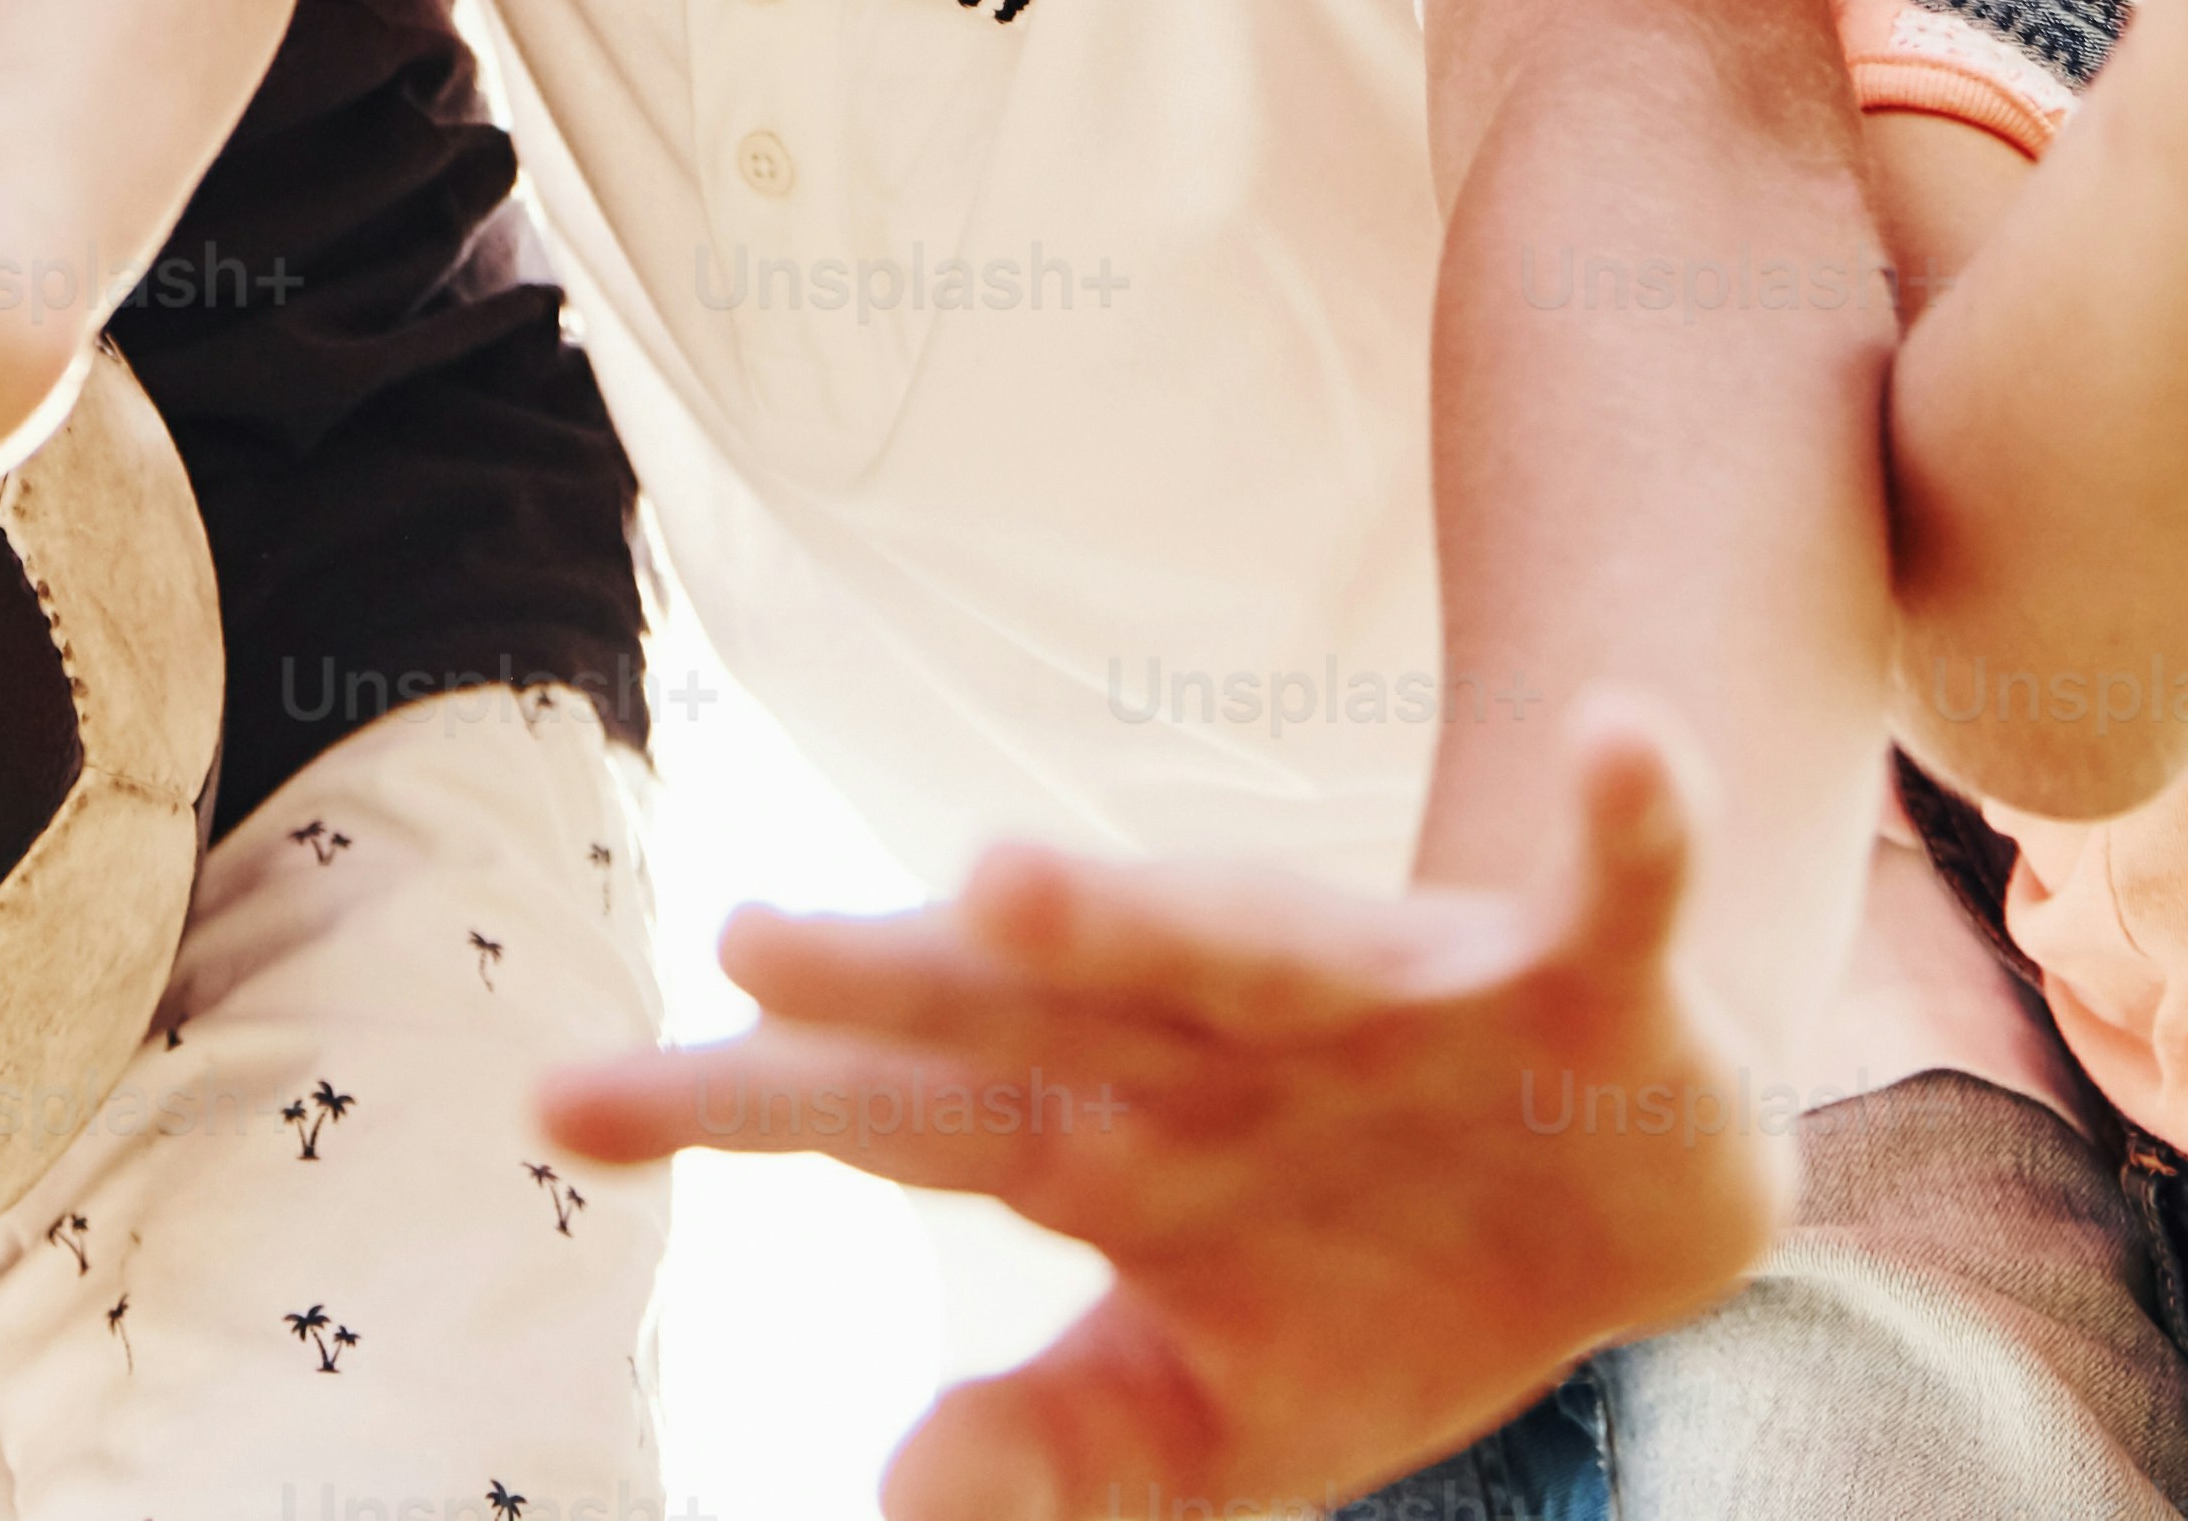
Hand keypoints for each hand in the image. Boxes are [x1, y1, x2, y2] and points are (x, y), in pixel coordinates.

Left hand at [541, 708, 1771, 1519]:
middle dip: (901, 975)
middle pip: (1039, 1003)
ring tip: (1006, 874)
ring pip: (1256, 936)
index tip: (559, 1100)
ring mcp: (1400, 999)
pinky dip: (1623, 819)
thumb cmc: (1381, 1289)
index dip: (739, 1104)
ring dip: (1146, 905)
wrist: (1628, 1205)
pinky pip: (1608, 888)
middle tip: (748, 942)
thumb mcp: (1208, 1424)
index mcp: (1124, 1140)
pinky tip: (1620, 740)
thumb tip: (889, 1489)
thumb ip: (1052, 1450)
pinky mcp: (1582, 982)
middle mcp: (1226, 1037)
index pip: (896, 1115)